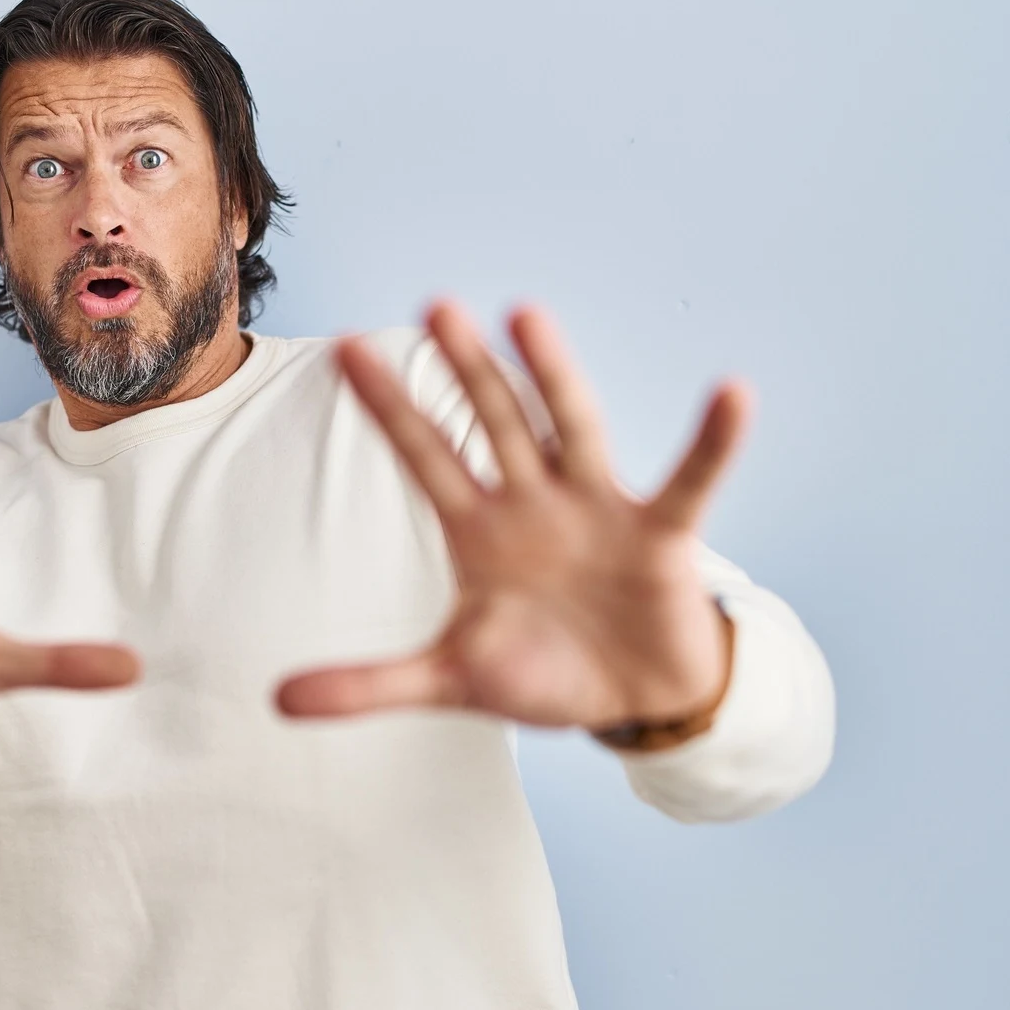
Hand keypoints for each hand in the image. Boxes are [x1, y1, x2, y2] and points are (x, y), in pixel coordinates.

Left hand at [275, 301, 748, 734]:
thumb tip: (278, 702)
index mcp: (479, 529)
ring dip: (551, 375)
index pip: (425, 455)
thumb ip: (371, 684)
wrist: (630, 702)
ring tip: (525, 314)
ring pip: (572, 428)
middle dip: (464, 369)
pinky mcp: (662, 536)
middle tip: (433, 307)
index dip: (390, 407)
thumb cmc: (542, 673)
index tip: (345, 348)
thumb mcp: (451, 680)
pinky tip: (731, 394)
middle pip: (493, 422)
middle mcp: (535, 502)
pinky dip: (712, 442)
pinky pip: (692, 481)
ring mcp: (598, 510)